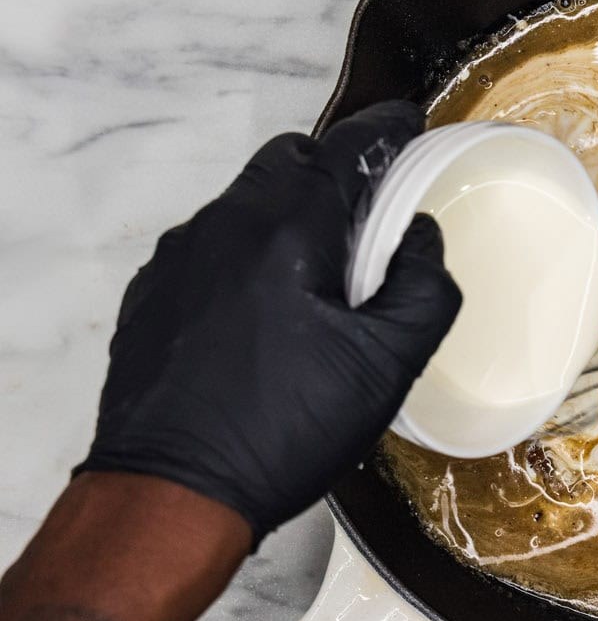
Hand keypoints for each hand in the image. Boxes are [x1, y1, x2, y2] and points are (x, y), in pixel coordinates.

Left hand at [77, 101, 461, 543]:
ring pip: (244, 206)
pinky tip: (270, 318)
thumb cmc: (278, 430)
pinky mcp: (151, 297)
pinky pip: (211, 251)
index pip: (345, 148)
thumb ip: (423, 289)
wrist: (171, 494)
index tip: (408, 126)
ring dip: (290, 220)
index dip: (385, 131)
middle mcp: (221, 227)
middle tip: (373, 218)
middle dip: (334, 173)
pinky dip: (249, 259)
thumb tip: (422, 243)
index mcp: (284, 229)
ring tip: (323, 282)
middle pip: (286, 163)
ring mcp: (177, 261)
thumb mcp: (386, 366)